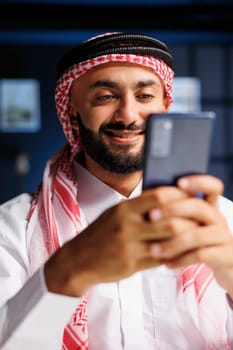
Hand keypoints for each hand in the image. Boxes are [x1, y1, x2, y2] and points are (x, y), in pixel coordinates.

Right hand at [44, 185, 188, 296]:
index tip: (189, 198)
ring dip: (183, 240)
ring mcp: (129, 246)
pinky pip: (160, 259)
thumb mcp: (114, 213)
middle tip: (196, 221)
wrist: (78, 259)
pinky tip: (174, 252)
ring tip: (189, 237)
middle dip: (187, 221)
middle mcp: (127, 226)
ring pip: (169, 242)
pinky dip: (171, 255)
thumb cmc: (99, 234)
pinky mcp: (132, 264)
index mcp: (123, 209)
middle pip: (169, 220)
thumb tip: (167, 200)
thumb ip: (138, 207)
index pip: (159, 196)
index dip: (179, 196)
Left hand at [149, 174, 232, 296]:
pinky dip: (180, 259)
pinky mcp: (225, 256)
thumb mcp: (191, 224)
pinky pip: (200, 255)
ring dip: (172, 242)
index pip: (212, 186)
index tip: (179, 183)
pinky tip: (166, 263)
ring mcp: (223, 237)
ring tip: (153, 249)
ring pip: (197, 235)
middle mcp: (218, 218)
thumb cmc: (199, 241)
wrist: (224, 265)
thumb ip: (176, 212)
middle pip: (199, 207)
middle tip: (151, 216)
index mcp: (209, 206)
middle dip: (173, 209)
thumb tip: (147, 199)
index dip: (198, 182)